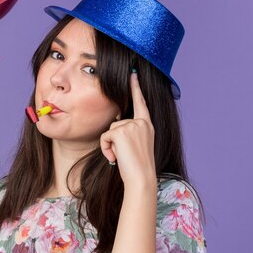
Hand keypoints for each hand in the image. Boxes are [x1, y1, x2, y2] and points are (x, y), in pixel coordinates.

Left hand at [99, 72, 156, 188]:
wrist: (141, 178)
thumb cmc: (137, 166)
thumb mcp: (137, 145)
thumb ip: (130, 132)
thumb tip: (116, 124)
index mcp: (147, 125)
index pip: (140, 103)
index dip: (136, 88)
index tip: (133, 74)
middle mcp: (142, 122)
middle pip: (116, 122)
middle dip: (114, 140)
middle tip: (124, 155)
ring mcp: (132, 125)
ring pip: (109, 130)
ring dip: (110, 145)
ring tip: (121, 157)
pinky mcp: (121, 131)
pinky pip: (105, 136)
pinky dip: (106, 148)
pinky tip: (115, 157)